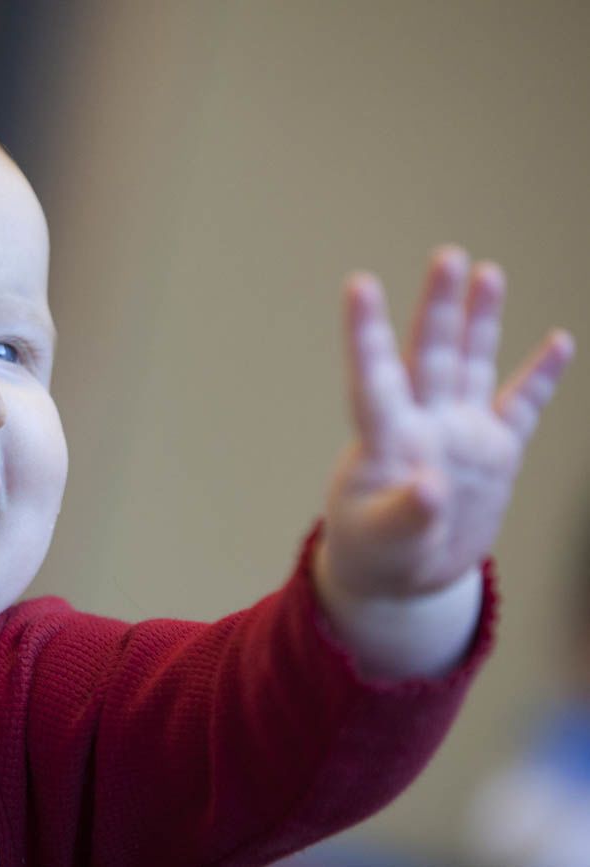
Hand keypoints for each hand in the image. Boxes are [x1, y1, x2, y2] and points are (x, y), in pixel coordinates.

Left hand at [316, 246, 573, 675]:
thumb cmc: (376, 552)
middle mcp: (422, 423)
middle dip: (440, 307)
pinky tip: (557, 342)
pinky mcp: (494, 453)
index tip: (360, 285)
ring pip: (471, 365)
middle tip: (447, 255)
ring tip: (487, 272)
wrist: (403, 573)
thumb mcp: (383, 543)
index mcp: (383, 441)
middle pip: (430, 355)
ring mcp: (459, 433)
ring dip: (480, 321)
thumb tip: (435, 488)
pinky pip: (520, 407)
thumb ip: (407, 516)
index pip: (374, 378)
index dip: (366, 333)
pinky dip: (539, 377)